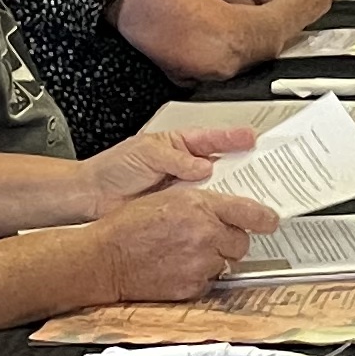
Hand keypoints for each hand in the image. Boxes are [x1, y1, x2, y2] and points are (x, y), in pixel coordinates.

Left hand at [79, 127, 249, 208]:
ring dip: (231, 193)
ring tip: (248, 196)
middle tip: (262, 172)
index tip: (253, 139)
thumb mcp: (146, 153)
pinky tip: (223, 216)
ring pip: (216, 190)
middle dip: (243, 168)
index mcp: (181, 145)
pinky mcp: (180, 211)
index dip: (234, 139)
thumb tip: (203, 166)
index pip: (213, 139)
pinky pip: (202, 211)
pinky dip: (213, 214)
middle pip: (223, 165)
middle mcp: (187, 167)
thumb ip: (176, 159)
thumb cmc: (113, 168)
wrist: (92, 198)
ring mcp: (185, 190)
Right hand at [95, 185, 272, 300]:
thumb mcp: (167, 198)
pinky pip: (209, 281)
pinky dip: (199, 276)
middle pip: (241, 242)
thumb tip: (226, 209)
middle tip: (208, 238)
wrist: (104, 259)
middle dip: (229, 240)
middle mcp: (204, 234)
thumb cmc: (127, 227)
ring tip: (186, 253)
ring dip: (213, 259)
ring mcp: (200, 263)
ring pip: (225, 263)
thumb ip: (201, 203)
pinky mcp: (192, 286)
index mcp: (199, 206)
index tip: (271, 221)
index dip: (265, 219)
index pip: (250, 213)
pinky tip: (178, 267)